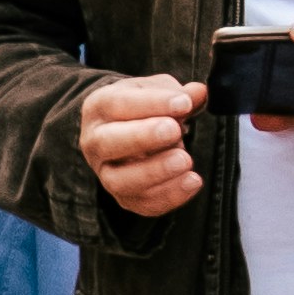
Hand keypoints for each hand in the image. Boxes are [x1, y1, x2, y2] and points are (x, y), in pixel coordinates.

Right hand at [79, 70, 204, 218]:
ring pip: (119, 180)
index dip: (151, 103)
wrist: (132, 133)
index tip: (183, 102)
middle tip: (173, 130)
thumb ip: (179, 93)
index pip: (116, 104)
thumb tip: (198, 93)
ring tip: (185, 160)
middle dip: (142, 137)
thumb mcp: (158, 91)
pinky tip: (192, 181)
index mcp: (99, 108)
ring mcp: (106, 174)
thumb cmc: (144, 108)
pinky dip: (169, 195)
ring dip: (154, 172)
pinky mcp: (125, 198)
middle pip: (107, 143)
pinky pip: (143, 203)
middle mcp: (95, 142)